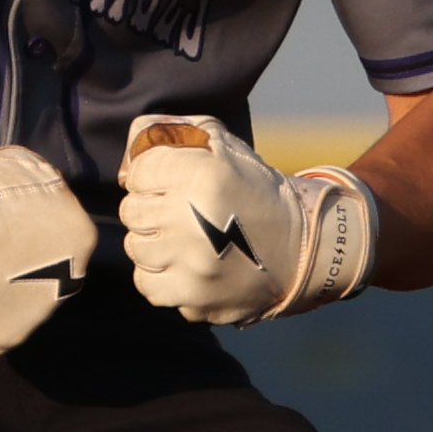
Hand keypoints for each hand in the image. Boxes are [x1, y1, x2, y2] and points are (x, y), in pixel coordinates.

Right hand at [0, 144, 95, 356]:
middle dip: (21, 269)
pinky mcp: (5, 337)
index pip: (65, 239)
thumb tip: (43, 186)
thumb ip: (42, 184)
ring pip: (20, 307)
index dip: (32, 233)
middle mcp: (70, 281)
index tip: (6, 228)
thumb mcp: (25, 167)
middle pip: (48, 278)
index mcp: (81, 237)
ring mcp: (38, 314)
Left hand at [118, 116, 374, 325]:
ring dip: (153, 241)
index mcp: (203, 176)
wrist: (302, 247)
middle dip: (150, 207)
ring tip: (181, 238)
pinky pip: (148, 285)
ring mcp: (193, 265)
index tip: (171, 181)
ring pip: (136, 249)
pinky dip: (159, 275)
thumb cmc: (256, 191)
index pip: (139, 172)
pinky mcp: (195, 298)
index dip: (151, 174)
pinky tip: (181, 265)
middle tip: (177, 211)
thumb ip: (174, 133)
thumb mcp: (224, 146)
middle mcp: (194, 221)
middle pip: (132, 211)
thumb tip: (130, 156)